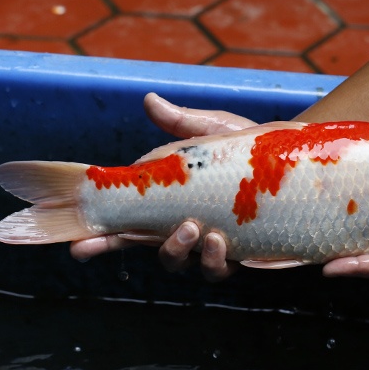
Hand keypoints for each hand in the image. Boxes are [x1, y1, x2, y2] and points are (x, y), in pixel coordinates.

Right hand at [70, 93, 256, 280]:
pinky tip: (220, 242)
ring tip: (194, 228)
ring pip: (179, 261)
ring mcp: (208, 242)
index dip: (101, 236)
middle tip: (119, 239)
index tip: (78, 244)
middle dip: (119, 250)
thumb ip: (183, 122)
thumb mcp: (215, 130)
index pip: (126, 220)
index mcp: (169, 199)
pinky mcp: (237, 253)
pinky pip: (218, 268)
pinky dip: (214, 260)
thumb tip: (150, 100)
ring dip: (176, 250)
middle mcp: (183, 224)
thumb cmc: (247, 146)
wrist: (291, 160)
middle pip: (141, 246)